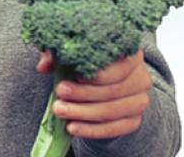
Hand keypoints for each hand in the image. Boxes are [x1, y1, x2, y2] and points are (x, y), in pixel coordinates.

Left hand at [36, 49, 151, 138]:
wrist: (105, 86)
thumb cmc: (87, 64)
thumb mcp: (74, 53)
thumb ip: (59, 54)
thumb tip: (43, 66)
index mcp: (130, 54)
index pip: (121, 63)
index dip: (99, 72)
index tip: (76, 74)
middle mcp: (141, 77)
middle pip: (114, 89)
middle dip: (84, 93)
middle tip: (60, 91)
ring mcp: (139, 101)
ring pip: (112, 111)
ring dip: (83, 113)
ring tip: (60, 110)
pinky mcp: (133, 121)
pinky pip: (113, 129)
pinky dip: (91, 130)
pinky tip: (72, 127)